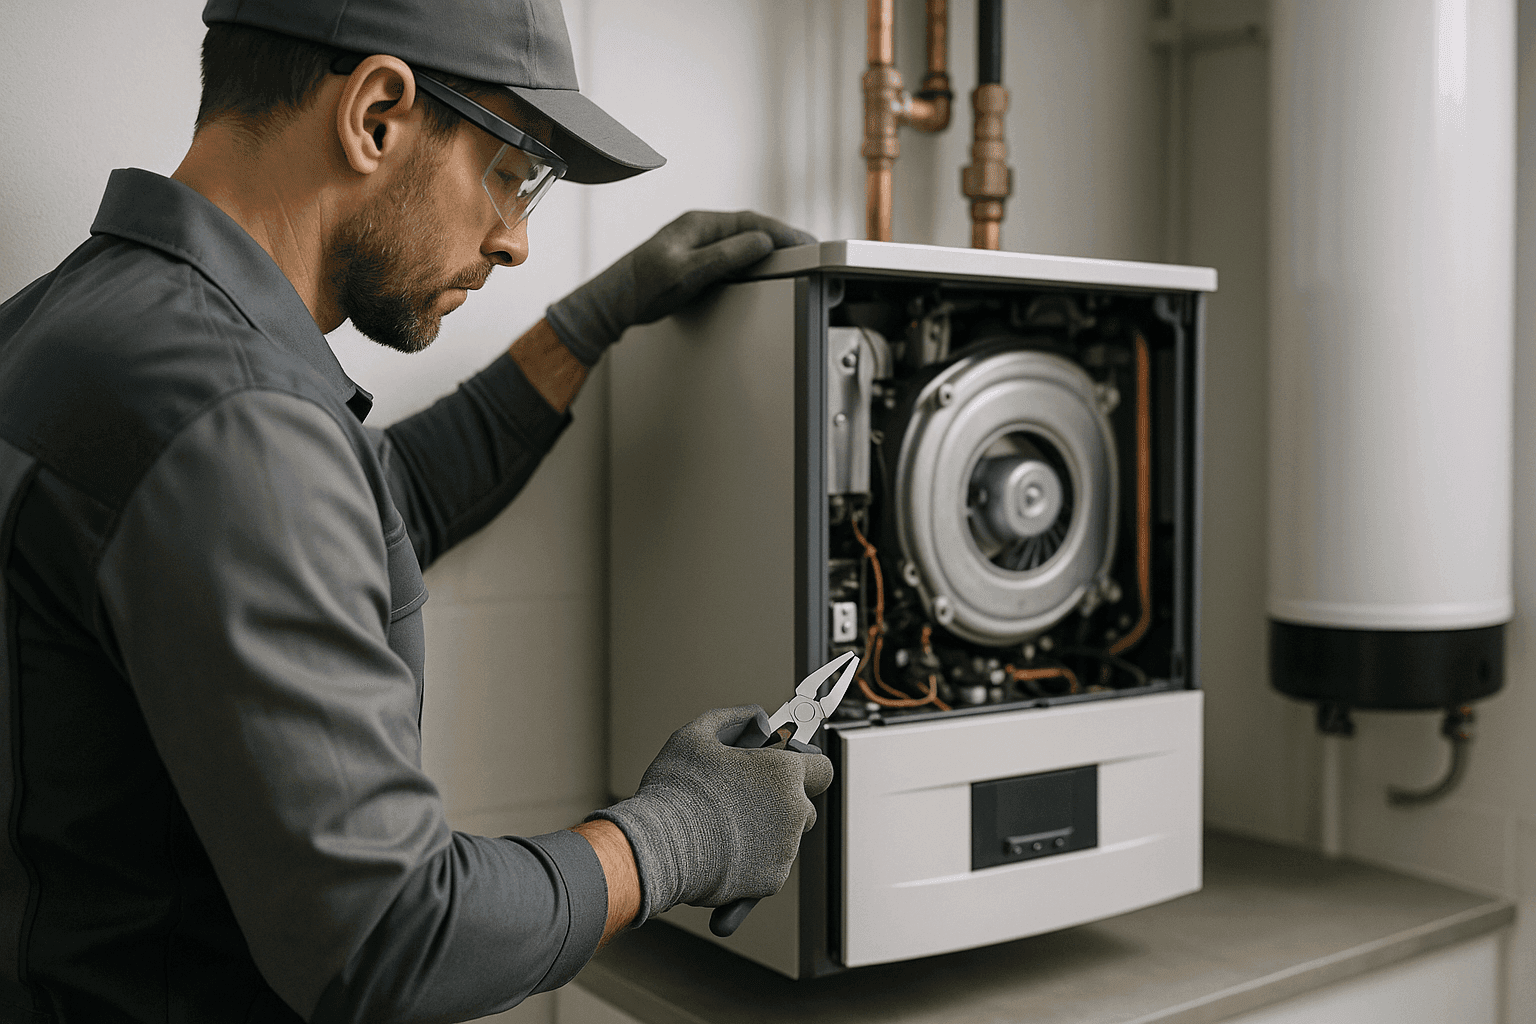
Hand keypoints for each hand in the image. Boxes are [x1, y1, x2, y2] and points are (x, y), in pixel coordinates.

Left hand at [545, 211, 815, 364]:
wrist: (614, 302)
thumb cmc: (642, 288)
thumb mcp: (688, 272)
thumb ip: (726, 255)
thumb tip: (761, 241)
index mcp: (698, 224)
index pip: (751, 221)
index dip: (782, 231)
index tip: (805, 242)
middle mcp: (698, 228)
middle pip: (749, 227)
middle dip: (780, 236)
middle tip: (808, 248)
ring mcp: (695, 242)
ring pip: (741, 238)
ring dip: (768, 245)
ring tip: (792, 255)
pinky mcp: (692, 258)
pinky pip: (731, 251)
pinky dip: (751, 256)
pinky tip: (759, 264)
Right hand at [588, 705, 833, 923]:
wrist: (659, 848)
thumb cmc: (676, 792)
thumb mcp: (696, 735)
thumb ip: (733, 718)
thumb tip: (754, 717)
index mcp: (783, 773)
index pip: (821, 768)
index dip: (804, 767)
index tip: (786, 769)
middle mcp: (793, 811)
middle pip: (803, 805)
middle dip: (781, 802)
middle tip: (744, 799)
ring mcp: (785, 849)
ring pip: (786, 838)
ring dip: (766, 831)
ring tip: (725, 827)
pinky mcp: (771, 880)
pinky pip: (771, 866)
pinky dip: (754, 861)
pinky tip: (724, 850)